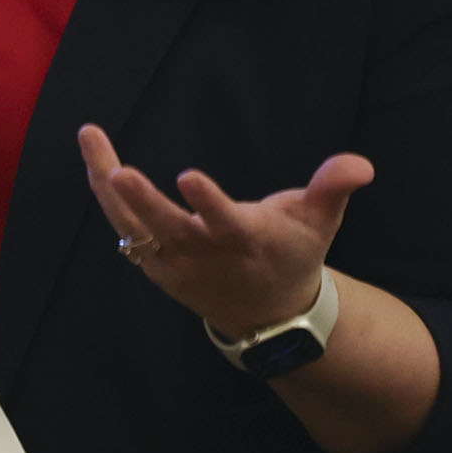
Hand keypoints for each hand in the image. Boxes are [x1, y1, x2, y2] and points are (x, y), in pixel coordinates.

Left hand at [78, 122, 372, 341]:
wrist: (269, 314)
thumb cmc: (292, 252)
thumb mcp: (318, 222)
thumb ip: (333, 188)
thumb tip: (360, 163)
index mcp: (246, 241)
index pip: (225, 221)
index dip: (207, 201)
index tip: (187, 175)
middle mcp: (206, 254)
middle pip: (168, 228)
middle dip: (142, 201)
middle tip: (117, 170)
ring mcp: (175, 263)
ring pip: (133, 227)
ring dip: (108, 187)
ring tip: (90, 139)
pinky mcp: (156, 265)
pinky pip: (123, 231)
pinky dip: (107, 199)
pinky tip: (93, 161)